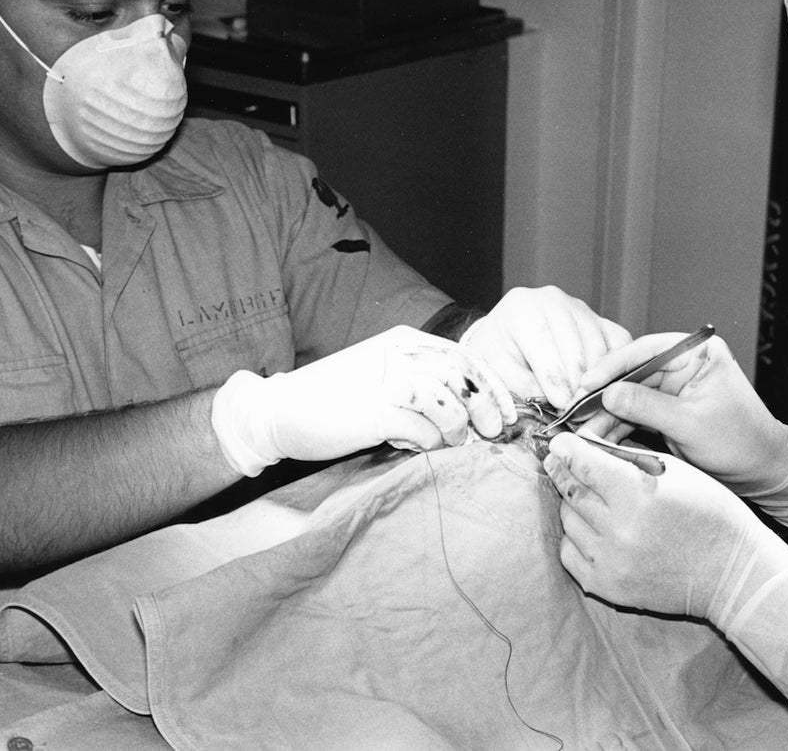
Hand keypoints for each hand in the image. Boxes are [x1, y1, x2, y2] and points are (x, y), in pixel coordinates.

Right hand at [211, 325, 516, 476]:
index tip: (507, 413)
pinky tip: (415, 448)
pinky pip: (422, 430)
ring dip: (456, 430)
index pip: (464, 357)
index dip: (491, 386)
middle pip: (463, 376)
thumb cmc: (335, 399)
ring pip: (448, 404)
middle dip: (485, 407)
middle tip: (492, 432)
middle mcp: (399, 354)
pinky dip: (428, 444)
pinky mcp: (375, 411)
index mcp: (404, 341)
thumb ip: (422, 384)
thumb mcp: (383, 377)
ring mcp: (387, 380)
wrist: (280, 411)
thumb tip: (468, 412)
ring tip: (449, 444)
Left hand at [460, 286, 630, 410]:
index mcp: (522, 308)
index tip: (561, 408)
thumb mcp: (498, 371)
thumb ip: (523, 386)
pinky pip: (620, 344)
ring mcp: (580, 307)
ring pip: (600, 349)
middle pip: (577, 350)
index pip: (546, 348)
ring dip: (598, 383)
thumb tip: (559, 404)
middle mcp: (554, 300)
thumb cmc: (499, 356)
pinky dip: (616, 369)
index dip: (556, 383)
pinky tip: (603, 391)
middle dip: (577, 388)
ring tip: (587, 409)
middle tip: (576, 415)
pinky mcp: (600, 319)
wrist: (506, 338)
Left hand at [543, 432, 787, 705]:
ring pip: (568, 521)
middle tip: (557, 460)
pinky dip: (576, 537)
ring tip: (589, 496)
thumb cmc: (708, 512)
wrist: (732, 573)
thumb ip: (625, 456)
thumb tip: (581, 445)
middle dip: (562, 471)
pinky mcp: (608, 587)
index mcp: (638, 494)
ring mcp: (611, 562)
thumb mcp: (674, 470)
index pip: (582, 464)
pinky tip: (591, 527)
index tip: (559, 442)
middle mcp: (620, 530)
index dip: (566, 449)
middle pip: (570, 491)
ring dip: (573, 505)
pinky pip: (570, 554)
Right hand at [576, 332, 787, 491]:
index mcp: (696, 353)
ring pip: (629, 395)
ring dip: (606, 414)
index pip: (645, 350)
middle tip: (576, 410)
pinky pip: (634, 413)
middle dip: (604, 395)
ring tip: (582, 430)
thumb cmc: (741, 441)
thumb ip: (648, 406)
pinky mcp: (666, 410)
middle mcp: (682, 365)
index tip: (587, 382)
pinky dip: (617, 426)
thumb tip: (609, 393)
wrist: (761, 470)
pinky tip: (597, 437)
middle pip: (631, 373)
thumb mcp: (690, 424)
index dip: (612, 366)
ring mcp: (672, 388)